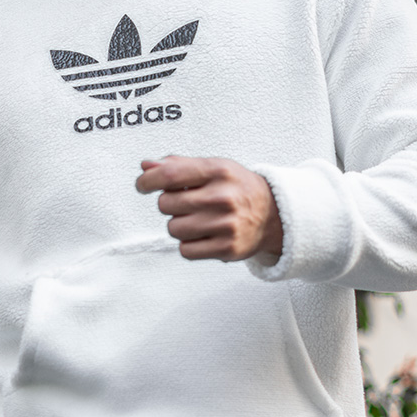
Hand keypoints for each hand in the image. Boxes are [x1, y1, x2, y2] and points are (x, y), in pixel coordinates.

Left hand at [136, 155, 282, 262]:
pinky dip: (189, 244)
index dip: (147, 181)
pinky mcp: (227, 248)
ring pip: (173, 228)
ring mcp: (226, 225)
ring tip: (198, 219)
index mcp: (219, 171)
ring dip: (178, 225)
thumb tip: (146, 166)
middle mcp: (223, 197)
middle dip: (169, 203)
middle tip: (186, 203)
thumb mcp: (213, 168)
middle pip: (166, 204)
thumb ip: (178, 165)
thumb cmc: (236, 188)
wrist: (273, 215)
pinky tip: (203, 235)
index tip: (142, 185)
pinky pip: (185, 250)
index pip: (170, 175)